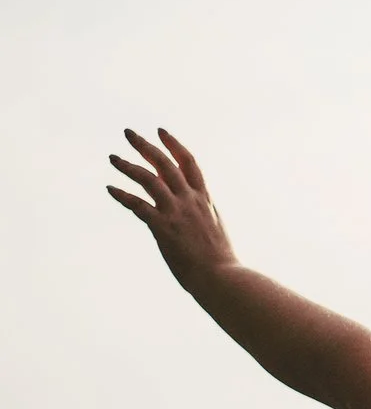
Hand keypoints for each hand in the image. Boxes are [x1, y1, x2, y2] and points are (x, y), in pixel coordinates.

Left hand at [106, 128, 237, 287]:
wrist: (222, 277)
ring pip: (150, 179)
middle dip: (146, 146)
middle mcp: (190, 200)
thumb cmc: (219, 259)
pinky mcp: (164, 227)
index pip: (189, 162)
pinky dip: (122, 195)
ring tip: (113, 158)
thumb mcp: (213, 226)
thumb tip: (191, 204)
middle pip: (165, 164)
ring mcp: (177, 212)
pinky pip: (138, 205)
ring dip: (129, 166)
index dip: (174, 145)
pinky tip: (110, 188)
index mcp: (204, 198)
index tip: (160, 131)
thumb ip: (201, 211)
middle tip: (128, 133)